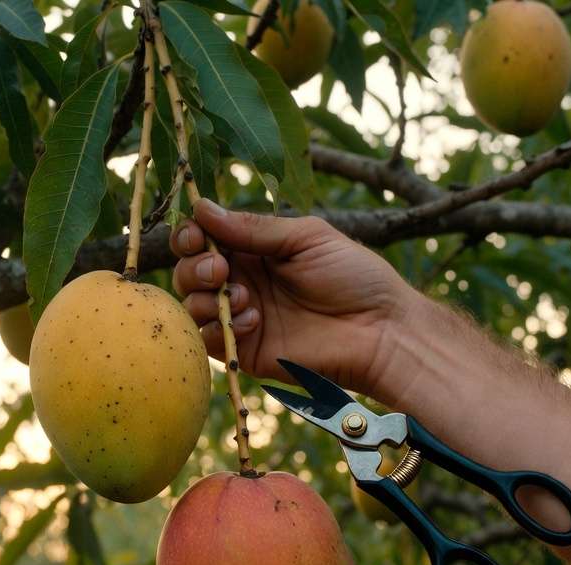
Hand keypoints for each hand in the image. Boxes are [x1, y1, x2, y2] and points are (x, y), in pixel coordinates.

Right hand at [170, 199, 420, 396]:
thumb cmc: (355, 277)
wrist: (381, 331)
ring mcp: (242, 317)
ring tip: (244, 296)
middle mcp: (242, 281)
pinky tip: (253, 320)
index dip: (191, 234)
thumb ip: (254, 227)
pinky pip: (209, 340)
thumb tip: (201, 207)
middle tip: (220, 268)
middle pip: (189, 271)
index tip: (196, 233)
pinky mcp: (246, 351)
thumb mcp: (306, 238)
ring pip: (192, 306)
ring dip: (205, 296)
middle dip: (194, 266)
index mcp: (255, 249)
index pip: (204, 238)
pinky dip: (220, 327)